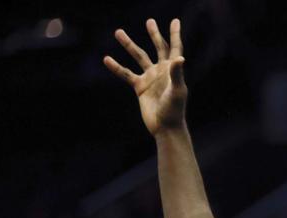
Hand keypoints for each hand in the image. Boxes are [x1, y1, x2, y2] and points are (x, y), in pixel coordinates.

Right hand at [103, 19, 187, 135]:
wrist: (165, 127)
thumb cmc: (175, 110)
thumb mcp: (177, 91)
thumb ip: (177, 73)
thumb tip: (180, 57)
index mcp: (173, 70)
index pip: (175, 48)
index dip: (175, 35)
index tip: (175, 21)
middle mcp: (162, 71)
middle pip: (158, 48)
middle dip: (154, 35)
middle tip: (149, 21)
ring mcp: (150, 78)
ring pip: (138, 57)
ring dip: (129, 45)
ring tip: (118, 32)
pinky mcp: (140, 87)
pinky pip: (126, 74)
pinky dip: (116, 67)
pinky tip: (106, 59)